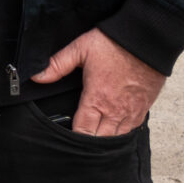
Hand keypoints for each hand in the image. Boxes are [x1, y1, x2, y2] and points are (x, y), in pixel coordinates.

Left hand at [35, 28, 165, 136]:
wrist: (146, 39)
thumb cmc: (114, 44)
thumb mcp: (80, 49)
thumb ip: (57, 65)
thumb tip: (37, 77)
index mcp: (97, 99)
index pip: (83, 132)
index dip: (73, 139)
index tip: (65, 138)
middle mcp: (115, 111)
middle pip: (100, 141)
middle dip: (88, 143)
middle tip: (78, 139)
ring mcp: (131, 112)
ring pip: (117, 139)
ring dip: (105, 140)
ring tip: (94, 137)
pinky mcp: (143, 109)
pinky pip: (131, 130)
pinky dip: (121, 133)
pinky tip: (112, 128)